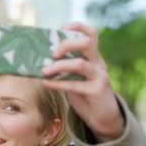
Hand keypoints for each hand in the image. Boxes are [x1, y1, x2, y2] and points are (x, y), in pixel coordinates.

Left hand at [41, 22, 124, 141]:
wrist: (104, 117)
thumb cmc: (86, 96)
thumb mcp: (78, 77)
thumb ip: (66, 68)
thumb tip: (41, 61)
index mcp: (94, 57)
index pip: (91, 34)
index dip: (77, 27)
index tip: (61, 29)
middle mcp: (98, 64)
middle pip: (87, 43)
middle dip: (67, 44)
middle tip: (52, 53)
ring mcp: (99, 77)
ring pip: (80, 64)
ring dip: (59, 66)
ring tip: (44, 70)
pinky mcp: (96, 91)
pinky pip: (75, 85)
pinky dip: (57, 83)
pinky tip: (46, 83)